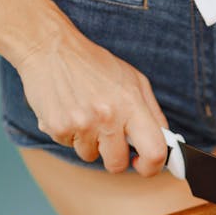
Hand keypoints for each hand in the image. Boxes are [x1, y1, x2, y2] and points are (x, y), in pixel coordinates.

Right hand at [15, 29, 168, 175]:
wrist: (49, 48)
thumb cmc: (95, 65)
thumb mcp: (134, 81)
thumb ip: (152, 113)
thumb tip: (165, 142)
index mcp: (132, 105)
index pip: (154, 152)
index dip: (152, 166)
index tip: (144, 164)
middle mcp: (108, 117)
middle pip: (117, 164)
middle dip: (116, 157)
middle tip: (110, 138)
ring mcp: (81, 124)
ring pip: (91, 156)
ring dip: (90, 143)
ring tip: (86, 114)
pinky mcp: (56, 127)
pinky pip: (69, 146)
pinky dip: (70, 134)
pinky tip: (69, 111)